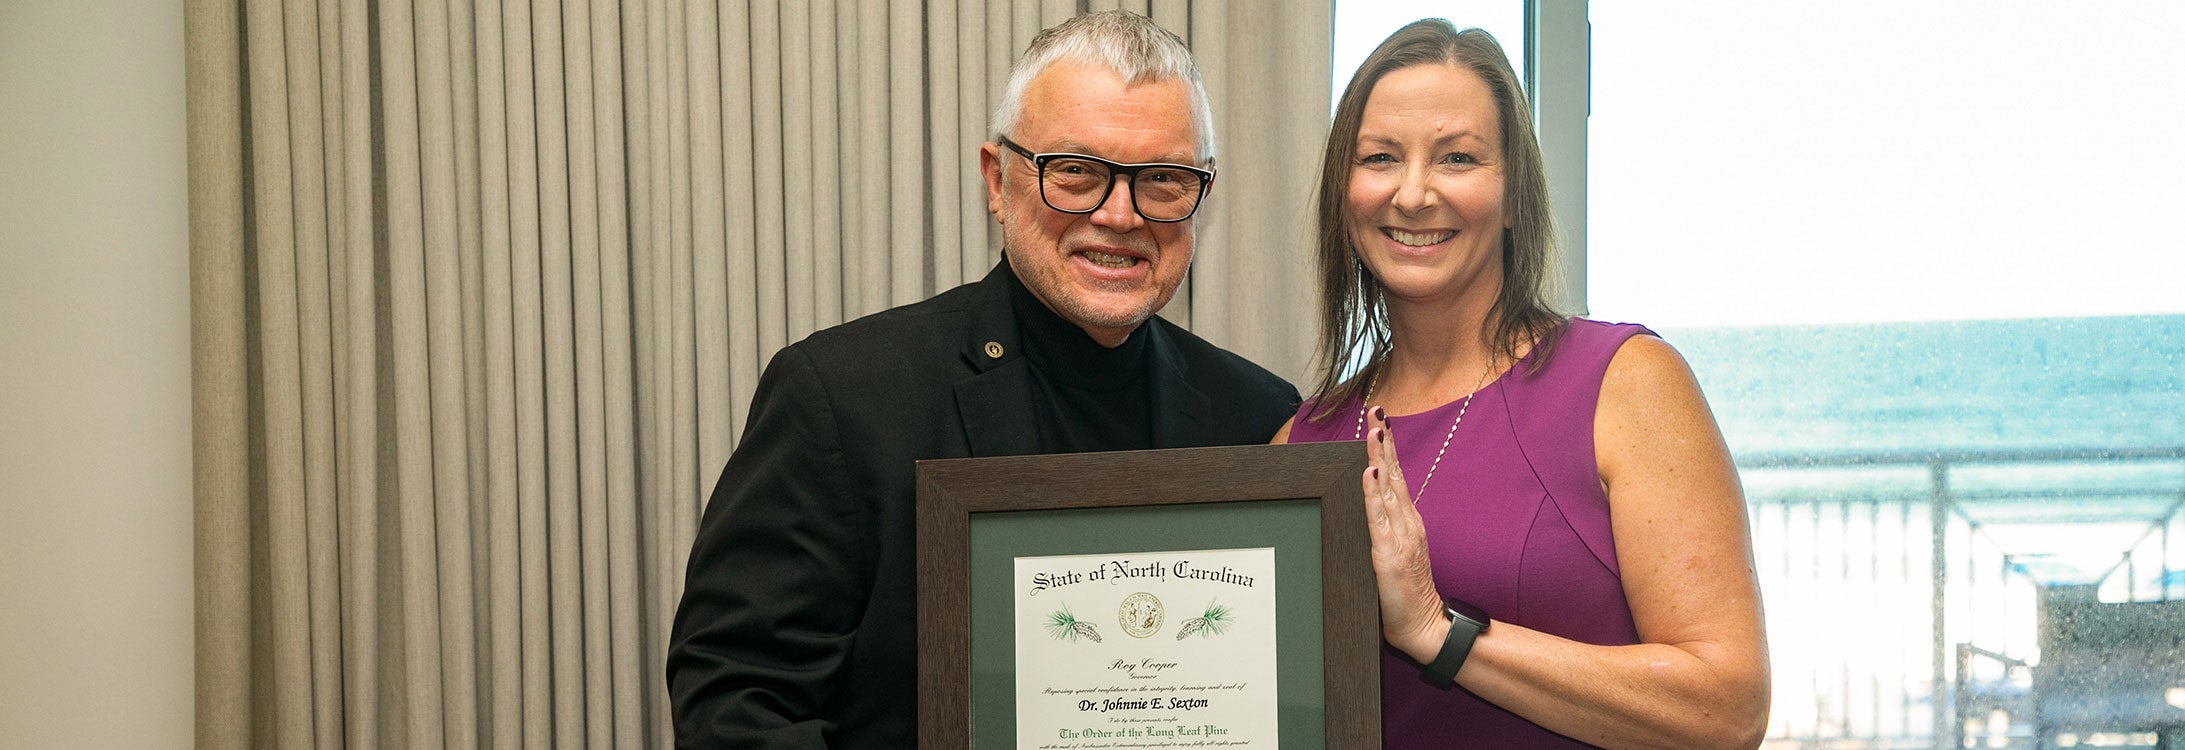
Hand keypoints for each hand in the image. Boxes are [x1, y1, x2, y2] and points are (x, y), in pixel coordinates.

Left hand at [1362, 408, 1451, 661]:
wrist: (1425, 626)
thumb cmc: (1407, 594)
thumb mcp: (1397, 554)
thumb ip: (1388, 531)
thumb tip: (1371, 508)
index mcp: (1408, 522)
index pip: (1396, 477)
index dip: (1388, 449)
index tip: (1381, 421)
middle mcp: (1407, 523)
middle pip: (1393, 473)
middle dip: (1384, 441)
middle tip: (1378, 410)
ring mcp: (1399, 535)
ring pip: (1387, 487)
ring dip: (1378, 455)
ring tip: (1373, 429)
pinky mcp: (1388, 552)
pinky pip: (1378, 516)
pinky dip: (1373, 491)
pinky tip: (1369, 471)